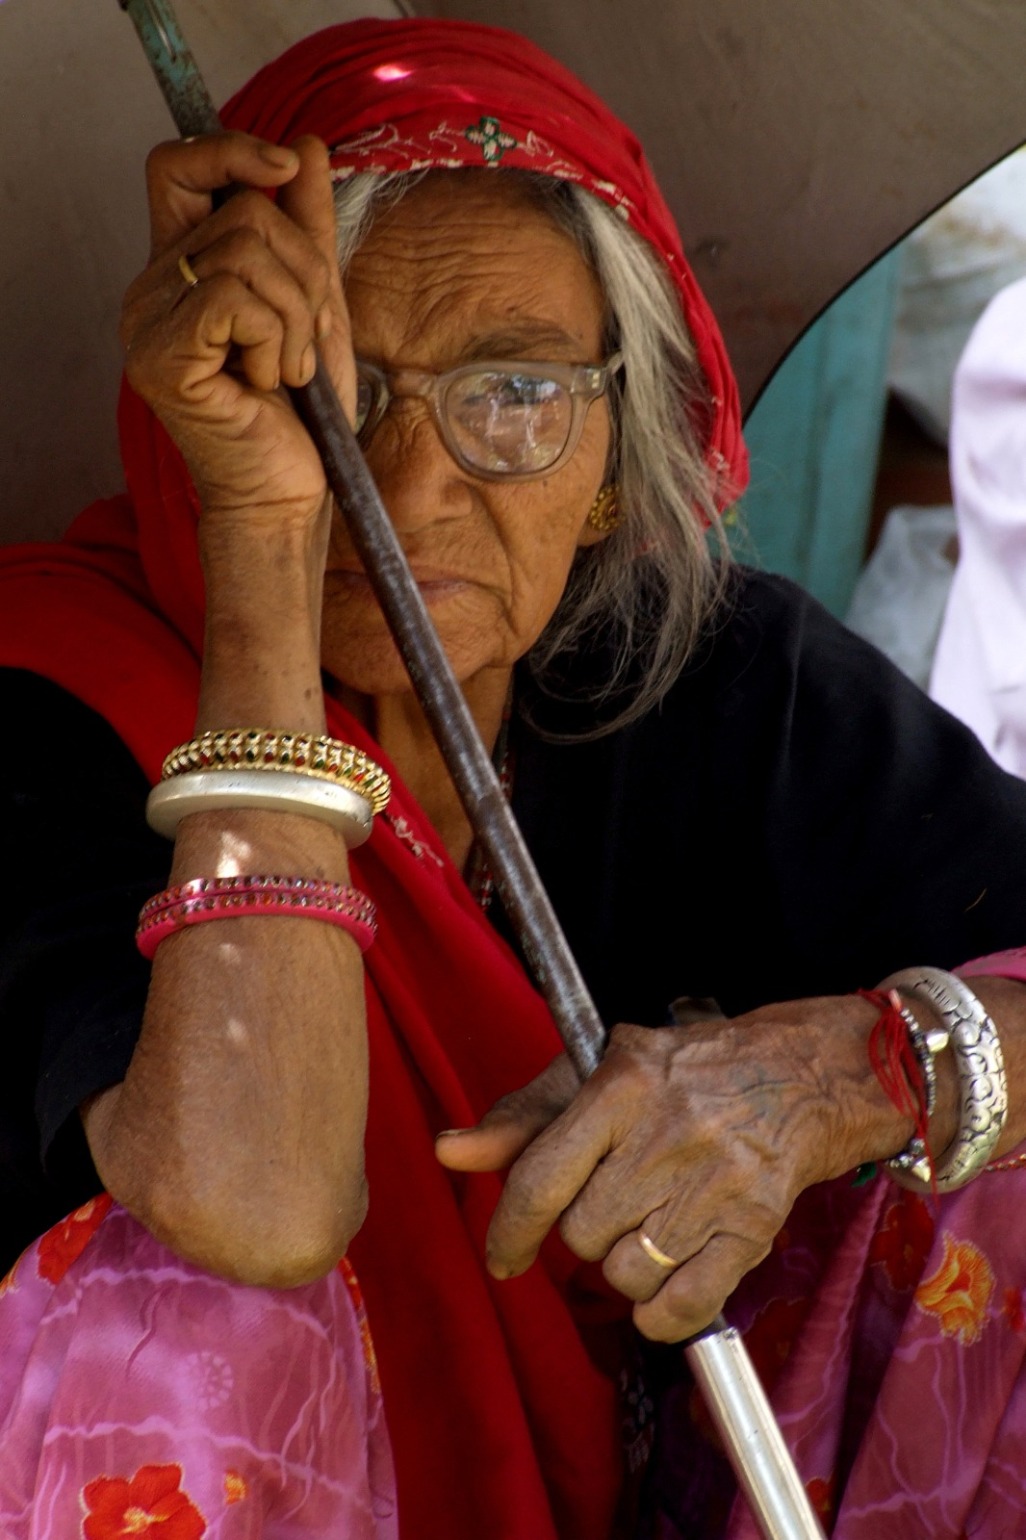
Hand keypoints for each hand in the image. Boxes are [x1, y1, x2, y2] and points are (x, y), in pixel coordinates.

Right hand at [120, 132, 355, 525]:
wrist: (291, 491)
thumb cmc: (303, 413)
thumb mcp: (316, 303)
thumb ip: (308, 228)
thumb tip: (306, 146)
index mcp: (179, 270)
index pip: (177, 167)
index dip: (231, 151)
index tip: (286, 169)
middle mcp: (150, 290)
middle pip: (242, 213)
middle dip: (305, 271)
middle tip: (306, 336)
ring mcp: (146, 325)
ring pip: (246, 254)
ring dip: (297, 314)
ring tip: (291, 368)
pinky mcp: (160, 358)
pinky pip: (234, 300)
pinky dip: (276, 340)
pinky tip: (270, 383)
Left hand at [438, 998, 905, 1340]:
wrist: (802, 1074)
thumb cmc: (687, 1072)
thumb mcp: (602, 1072)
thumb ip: (524, 1119)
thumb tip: (449, 1152)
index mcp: (622, 1084)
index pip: (541, 1177)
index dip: (509, 1229)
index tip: (502, 1256)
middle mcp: (669, 1132)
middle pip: (581, 1233)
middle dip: (585, 1230)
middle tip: (615, 1199)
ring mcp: (716, 1183)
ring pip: (624, 1273)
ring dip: (625, 1264)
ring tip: (651, 1221)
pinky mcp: (756, 1227)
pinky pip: (681, 1306)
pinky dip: (663, 1309)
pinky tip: (670, 1272)